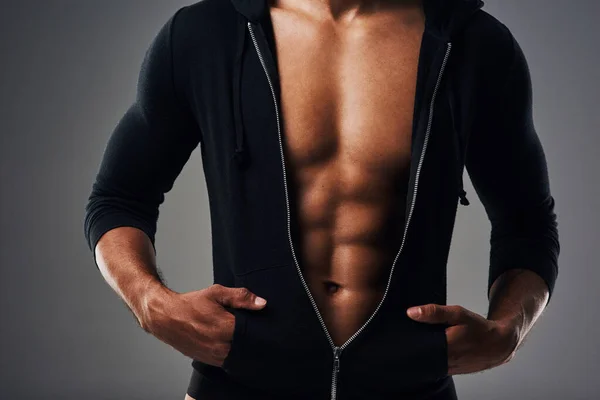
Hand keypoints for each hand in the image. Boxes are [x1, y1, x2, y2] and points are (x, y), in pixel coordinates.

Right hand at [141, 284, 266, 366]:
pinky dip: (231, 354)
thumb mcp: (216, 293)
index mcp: (224, 327)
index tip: (260, 323)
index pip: (252, 333)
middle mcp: (219, 345)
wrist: (166, 318)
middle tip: (250, 329)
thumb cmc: (191, 304)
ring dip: (240, 347)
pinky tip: (230, 343)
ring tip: (239, 336)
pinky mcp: (207, 361)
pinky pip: (226, 361)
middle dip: (250, 339)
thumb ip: (241, 297)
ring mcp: (213, 356)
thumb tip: (262, 303)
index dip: (258, 328)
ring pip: (236, 356)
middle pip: (246, 346)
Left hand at [406, 304, 519, 374]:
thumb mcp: (458, 314)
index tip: (404, 333)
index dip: (410, 341)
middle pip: (421, 356)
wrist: (498, 344)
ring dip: (425, 353)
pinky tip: (433, 349)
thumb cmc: (479, 328)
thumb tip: (411, 312)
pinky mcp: (451, 371)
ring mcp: (449, 368)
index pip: (419, 348)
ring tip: (424, 341)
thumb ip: (434, 312)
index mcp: (447, 347)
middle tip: (414, 335)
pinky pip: (435, 366)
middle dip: (416, 346)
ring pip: (428, 362)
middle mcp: (447, 361)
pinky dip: (432, 358)